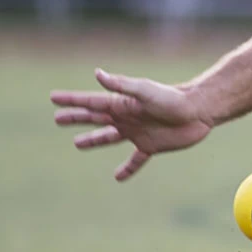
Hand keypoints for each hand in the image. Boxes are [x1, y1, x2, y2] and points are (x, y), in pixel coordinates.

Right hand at [50, 68, 213, 180]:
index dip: (71, 101)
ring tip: (77, 143)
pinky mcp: (151, 146)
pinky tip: (118, 177)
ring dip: (93, 140)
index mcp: (121, 104)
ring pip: (109, 138)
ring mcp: (137, 132)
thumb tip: (97, 74)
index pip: (90, 102)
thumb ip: (121, 85)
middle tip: (57, 119)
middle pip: (94, 119)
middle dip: (76, 118)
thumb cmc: (173, 98)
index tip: (52, 98)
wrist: (199, 111)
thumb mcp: (144, 90)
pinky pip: (135, 160)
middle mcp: (126, 118)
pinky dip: (127, 168)